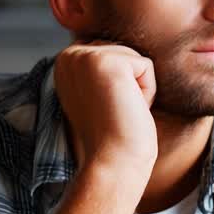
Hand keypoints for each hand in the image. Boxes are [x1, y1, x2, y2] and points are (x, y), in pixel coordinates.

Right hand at [53, 44, 157, 179]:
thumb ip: (101, 72)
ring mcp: (86, 56)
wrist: (112, 162)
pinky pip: (147, 66)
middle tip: (114, 112)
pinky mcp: (107, 62)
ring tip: (120, 111)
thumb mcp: (98, 96)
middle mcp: (70, 55)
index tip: (106, 109)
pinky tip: (129, 109)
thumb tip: (122, 56)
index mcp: (65, 62)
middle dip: (131, 84)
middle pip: (126, 52)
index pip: (113, 52)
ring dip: (139, 88)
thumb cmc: (111, 136)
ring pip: (137, 59)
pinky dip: (148, 91)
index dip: (121, 84)